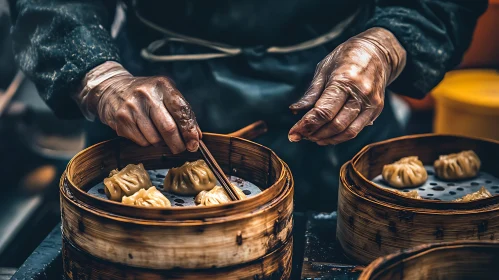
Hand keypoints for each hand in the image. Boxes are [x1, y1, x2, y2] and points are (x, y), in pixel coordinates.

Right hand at [75, 62, 200, 153]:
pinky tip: (143, 131)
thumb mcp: (165, 94)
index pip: (181, 110)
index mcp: (162, 85)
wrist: (111, 88)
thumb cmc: (145, 94)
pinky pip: (142, 142)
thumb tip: (196, 136)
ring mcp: (132, 107)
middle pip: (168, 128)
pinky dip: (147, 142)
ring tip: (157, 134)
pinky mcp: (121, 120)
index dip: (189, 130)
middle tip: (181, 149)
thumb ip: (181, 112)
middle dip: (178, 144)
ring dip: (161, 143)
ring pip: (155, 139)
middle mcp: (147, 94)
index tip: (194, 142)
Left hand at [288, 27, 405, 144]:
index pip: (324, 111)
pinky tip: (326, 136)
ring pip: (347, 132)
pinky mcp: (376, 110)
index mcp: (345, 80)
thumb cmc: (346, 57)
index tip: (293, 133)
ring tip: (311, 137)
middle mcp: (361, 93)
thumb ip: (311, 93)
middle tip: (299, 136)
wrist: (377, 51)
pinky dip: (339, 137)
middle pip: (335, 124)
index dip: (306, 125)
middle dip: (314, 134)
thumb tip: (295, 111)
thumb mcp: (324, 68)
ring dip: (326, 139)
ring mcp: (371, 103)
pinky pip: (356, 130)